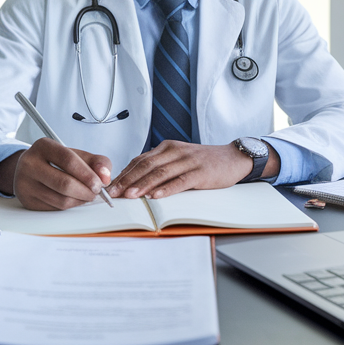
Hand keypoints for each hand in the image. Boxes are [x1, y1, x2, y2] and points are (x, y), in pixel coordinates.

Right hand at [0, 138, 111, 210]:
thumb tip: (105, 177)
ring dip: (80, 201)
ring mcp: (25, 183)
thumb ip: (96, 162)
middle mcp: (30, 163)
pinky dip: (69, 206)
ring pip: (60, 200)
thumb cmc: (56, 161)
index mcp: (43, 146)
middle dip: (86, 191)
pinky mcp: (27, 201)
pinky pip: (55, 209)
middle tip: (95, 192)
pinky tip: (74, 199)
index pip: (68, 160)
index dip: (87, 174)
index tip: (99, 184)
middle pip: (64, 183)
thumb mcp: (76, 154)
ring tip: (86, 195)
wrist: (29, 170)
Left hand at [106, 140, 279, 199]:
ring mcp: (188, 161)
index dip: (124, 174)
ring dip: (143, 185)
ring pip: (160, 173)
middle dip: (128, 180)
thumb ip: (160, 166)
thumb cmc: (204, 162)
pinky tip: (157, 196)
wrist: (233, 158)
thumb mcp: (178, 159)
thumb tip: (134, 181)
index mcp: (167, 147)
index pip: (140, 160)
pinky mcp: (201, 172)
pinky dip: (167, 189)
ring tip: (130, 196)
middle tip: (114, 193)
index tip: (110, 187)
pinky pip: (181, 181)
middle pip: (146, 166)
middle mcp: (175, 151)